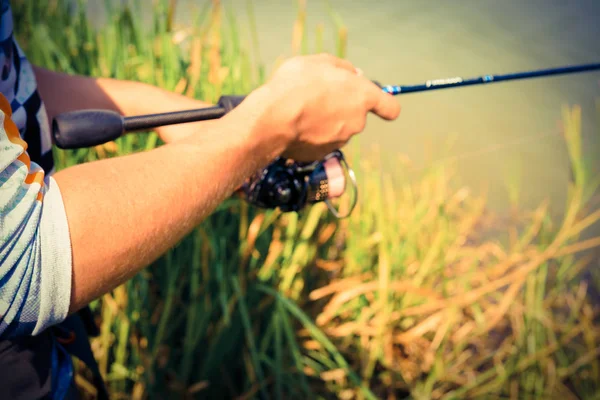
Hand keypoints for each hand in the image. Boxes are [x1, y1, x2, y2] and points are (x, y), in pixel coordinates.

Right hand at [249, 53, 400, 160]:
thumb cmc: (297, 84)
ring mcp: (341, 141)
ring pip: (337, 129)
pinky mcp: (322, 154)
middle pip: (356, 116)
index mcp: (362, 96)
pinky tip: (295, 126)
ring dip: (324, 122)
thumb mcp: (320, 62)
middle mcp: (357, 122)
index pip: (390, 107)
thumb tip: (353, 75)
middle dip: (341, 108)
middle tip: (317, 97)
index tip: (381, 107)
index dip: (385, 106)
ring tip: (301, 110)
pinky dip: (311, 136)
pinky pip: (320, 142)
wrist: (275, 118)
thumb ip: (342, 68)